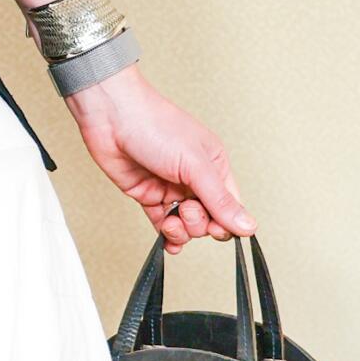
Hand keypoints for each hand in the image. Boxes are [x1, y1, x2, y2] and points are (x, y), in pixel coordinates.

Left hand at [65, 68, 252, 249]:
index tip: (215, 227)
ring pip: (185, 224)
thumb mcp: (195, 164)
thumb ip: (220, 199)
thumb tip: (248, 226)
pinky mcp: (147, 195)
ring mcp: (170, 188)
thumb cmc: (155, 127)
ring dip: (180, 231)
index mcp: (214, 166)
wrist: (111, 117)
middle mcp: (194, 178)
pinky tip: (168, 243)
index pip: (230, 205)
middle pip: (208, 219)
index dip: (224, 222)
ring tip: (170, 222)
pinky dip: (166, 236)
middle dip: (197, 223)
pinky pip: (162, 223)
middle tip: (184, 209)